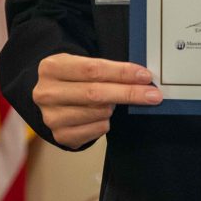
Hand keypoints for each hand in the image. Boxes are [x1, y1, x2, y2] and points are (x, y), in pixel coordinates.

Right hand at [33, 53, 161, 148]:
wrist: (52, 97)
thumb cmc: (74, 78)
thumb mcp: (81, 64)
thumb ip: (106, 69)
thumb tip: (142, 78)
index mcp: (52, 67)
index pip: (93, 69)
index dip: (121, 72)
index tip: (145, 76)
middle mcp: (46, 93)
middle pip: (96, 93)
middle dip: (128, 93)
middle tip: (153, 95)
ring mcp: (51, 117)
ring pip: (98, 113)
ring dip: (113, 107)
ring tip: (111, 101)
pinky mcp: (60, 136)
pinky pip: (96, 129)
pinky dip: (106, 122)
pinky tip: (101, 115)